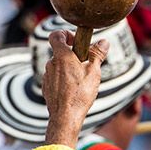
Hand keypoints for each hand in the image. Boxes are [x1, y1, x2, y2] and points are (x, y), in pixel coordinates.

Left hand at [42, 30, 109, 147]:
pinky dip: (63, 79)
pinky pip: (55, 77)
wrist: (66, 115)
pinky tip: (73, 89)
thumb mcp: (94, 71)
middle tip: (86, 63)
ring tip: (81, 79)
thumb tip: (104, 42)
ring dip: (68, 68)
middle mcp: (51, 63)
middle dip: (72, 54)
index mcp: (62, 55)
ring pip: (58, 66)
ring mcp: (47, 75)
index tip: (77, 41)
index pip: (56, 35)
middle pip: (60, 51)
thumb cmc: (80, 93)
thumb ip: (97, 54)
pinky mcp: (46, 86)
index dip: (66, 34)